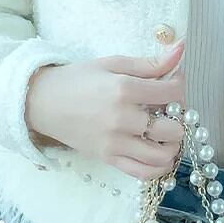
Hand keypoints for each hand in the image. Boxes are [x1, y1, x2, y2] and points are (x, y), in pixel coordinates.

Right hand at [25, 40, 186, 179]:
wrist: (42, 102)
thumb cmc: (78, 79)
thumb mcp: (113, 63)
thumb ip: (149, 62)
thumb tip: (181, 49)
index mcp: (124, 89)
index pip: (171, 93)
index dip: (179, 86)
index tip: (173, 83)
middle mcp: (121, 119)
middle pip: (172, 128)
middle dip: (178, 117)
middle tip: (169, 109)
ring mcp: (115, 142)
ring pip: (162, 155)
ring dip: (172, 144)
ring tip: (166, 131)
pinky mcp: (107, 159)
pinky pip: (143, 172)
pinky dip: (159, 166)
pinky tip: (160, 153)